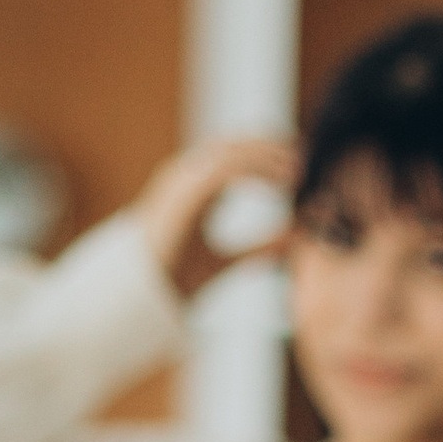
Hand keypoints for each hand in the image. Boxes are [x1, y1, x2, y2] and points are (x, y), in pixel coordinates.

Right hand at [130, 132, 299, 304]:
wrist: (140, 296)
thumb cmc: (174, 278)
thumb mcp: (226, 260)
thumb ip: (258, 248)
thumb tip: (294, 241)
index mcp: (192, 189)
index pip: (231, 155)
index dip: (264, 152)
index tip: (295, 163)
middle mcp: (185, 177)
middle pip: (232, 145)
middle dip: (268, 145)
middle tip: (302, 155)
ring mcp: (181, 181)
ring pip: (231, 152)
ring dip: (266, 156)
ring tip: (295, 170)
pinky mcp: (184, 193)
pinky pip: (225, 170)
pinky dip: (255, 171)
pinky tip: (279, 182)